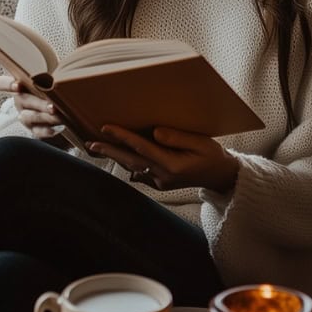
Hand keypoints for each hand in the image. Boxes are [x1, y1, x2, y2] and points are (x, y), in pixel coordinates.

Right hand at [0, 75, 62, 141]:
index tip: (17, 85)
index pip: (3, 83)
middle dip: (39, 103)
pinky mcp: (35, 128)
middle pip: (22, 101)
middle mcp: (20, 100)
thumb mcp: (50, 73)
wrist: (63, 99)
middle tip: (52, 106)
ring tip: (56, 115)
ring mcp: (26, 115)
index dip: (7, 84)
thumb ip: (50, 72)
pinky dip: (45, 131)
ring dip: (44, 116)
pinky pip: (37, 131)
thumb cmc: (54, 82)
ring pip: (29, 117)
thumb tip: (60, 69)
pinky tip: (53, 130)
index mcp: (19, 83)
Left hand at [86, 125, 238, 193]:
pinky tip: (119, 157)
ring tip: (99, 147)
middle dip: (110, 151)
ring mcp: (161, 182)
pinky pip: (140, 174)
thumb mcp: (201, 143)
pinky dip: (128, 165)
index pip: (142, 148)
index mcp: (173, 165)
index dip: (123, 137)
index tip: (106, 127)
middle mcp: (164, 176)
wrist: (220, 176)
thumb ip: (178, 138)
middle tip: (91, 143)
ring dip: (116, 157)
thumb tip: (155, 132)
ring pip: (133, 168)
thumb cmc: (213, 155)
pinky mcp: (161, 184)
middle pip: (131, 161)